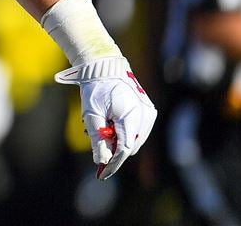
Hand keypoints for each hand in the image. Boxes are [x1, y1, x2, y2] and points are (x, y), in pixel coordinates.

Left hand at [55, 57, 156, 179]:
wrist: (105, 67)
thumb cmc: (96, 88)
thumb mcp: (91, 113)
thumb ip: (97, 138)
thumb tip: (101, 160)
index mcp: (131, 115)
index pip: (124, 148)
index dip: (113, 163)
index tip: (102, 174)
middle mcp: (145, 116)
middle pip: (130, 145)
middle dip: (113, 148)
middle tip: (94, 137)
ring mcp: (149, 114)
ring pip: (134, 140)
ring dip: (118, 140)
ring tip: (102, 125)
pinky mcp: (149, 112)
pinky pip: (137, 131)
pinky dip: (124, 132)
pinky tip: (111, 122)